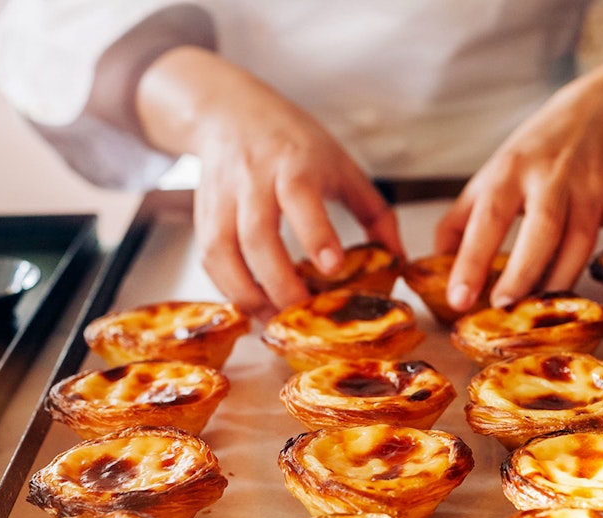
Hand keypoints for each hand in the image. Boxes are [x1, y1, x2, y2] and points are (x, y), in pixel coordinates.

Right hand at [136, 47, 401, 319]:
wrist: (230, 112)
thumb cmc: (293, 142)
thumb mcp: (343, 165)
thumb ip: (375, 212)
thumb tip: (399, 260)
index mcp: (296, 163)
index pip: (301, 197)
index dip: (315, 233)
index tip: (332, 267)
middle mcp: (254, 178)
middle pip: (258, 235)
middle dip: (279, 282)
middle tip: (302, 314)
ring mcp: (224, 196)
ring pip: (224, 251)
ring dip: (248, 293)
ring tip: (275, 320)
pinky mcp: (203, 214)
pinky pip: (209, 258)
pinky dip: (227, 288)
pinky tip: (251, 306)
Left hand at [436, 42, 602, 311]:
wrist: (599, 110)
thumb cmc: (538, 151)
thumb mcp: (494, 173)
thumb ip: (462, 219)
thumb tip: (434, 262)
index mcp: (508, 174)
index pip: (486, 220)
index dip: (471, 261)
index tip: (458, 298)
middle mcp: (548, 176)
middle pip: (540, 230)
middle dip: (523, 271)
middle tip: (504, 306)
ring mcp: (587, 182)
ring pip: (579, 236)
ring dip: (563, 273)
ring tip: (545, 306)